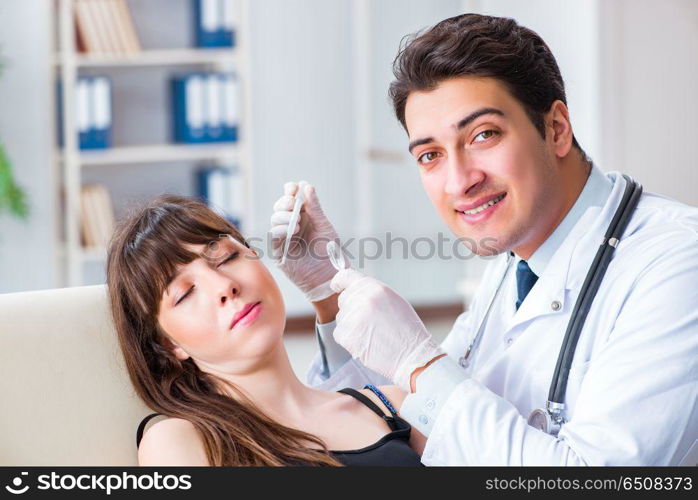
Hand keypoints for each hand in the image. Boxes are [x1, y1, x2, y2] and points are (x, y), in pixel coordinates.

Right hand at [270, 182, 346, 301]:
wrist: (330, 277)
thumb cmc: (330, 252)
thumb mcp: (325, 226)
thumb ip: (315, 208)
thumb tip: (307, 186)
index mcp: (303, 217)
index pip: (291, 199)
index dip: (290, 191)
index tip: (293, 187)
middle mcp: (291, 225)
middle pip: (280, 207)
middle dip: (284, 202)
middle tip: (294, 203)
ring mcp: (285, 238)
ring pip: (274, 220)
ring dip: (283, 216)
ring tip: (297, 221)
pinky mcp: (280, 251)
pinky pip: (274, 237)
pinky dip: (280, 230)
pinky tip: (291, 230)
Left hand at [329, 269, 443, 391]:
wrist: (411, 355)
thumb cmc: (406, 329)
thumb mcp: (393, 300)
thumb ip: (371, 291)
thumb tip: (353, 288)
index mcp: (375, 288)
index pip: (345, 276)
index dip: (339, 282)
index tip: (337, 286)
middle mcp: (361, 300)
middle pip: (343, 298)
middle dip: (352, 308)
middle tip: (370, 321)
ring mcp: (352, 318)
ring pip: (341, 317)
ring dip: (351, 324)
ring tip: (372, 333)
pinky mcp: (345, 335)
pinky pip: (339, 333)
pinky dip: (349, 339)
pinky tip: (367, 342)